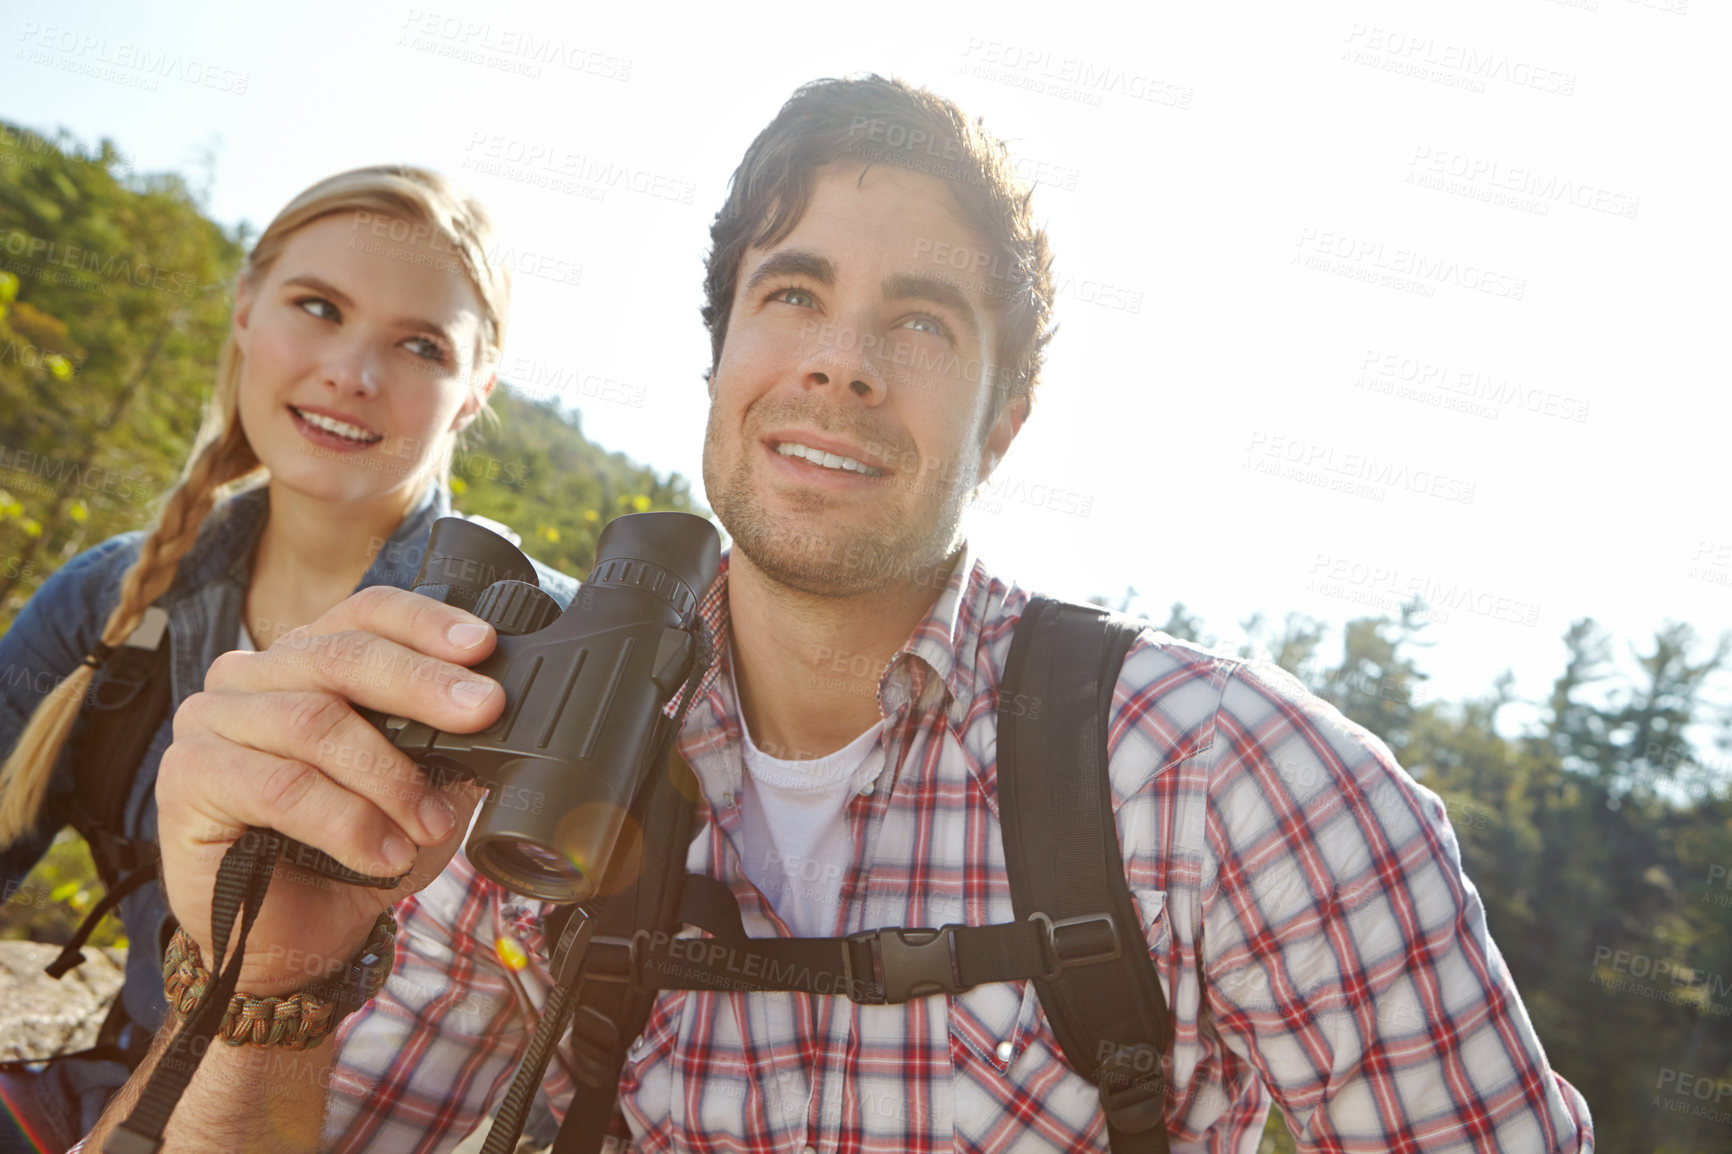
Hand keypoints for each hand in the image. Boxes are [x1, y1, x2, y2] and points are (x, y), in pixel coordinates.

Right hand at [155, 586, 502, 995]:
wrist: (296, 939)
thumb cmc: (356, 852)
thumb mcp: (422, 790)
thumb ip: (450, 746)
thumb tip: (497, 715)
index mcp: (309, 661)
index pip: (365, 612)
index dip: (424, 623)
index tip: (482, 646)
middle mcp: (253, 676)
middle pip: (341, 656)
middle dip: (422, 684)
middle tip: (483, 711)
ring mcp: (212, 721)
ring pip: (313, 722)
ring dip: (388, 778)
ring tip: (430, 824)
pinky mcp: (188, 777)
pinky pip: (279, 786)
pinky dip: (346, 822)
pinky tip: (385, 853)